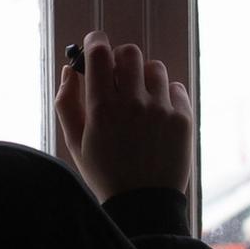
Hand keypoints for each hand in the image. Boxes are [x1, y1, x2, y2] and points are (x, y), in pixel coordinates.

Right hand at [54, 31, 193, 199]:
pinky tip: (156, 115)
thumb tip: (71, 69)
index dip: (96, 43)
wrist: (144, 205)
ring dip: (144, 77)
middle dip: (120, 60)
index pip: (100, 52)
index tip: (95, 47)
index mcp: (102, 108)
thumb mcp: (74, 142)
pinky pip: (175, 87)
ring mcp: (161, 110)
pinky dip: (165, 94)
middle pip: (129, 52)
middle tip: (118, 78)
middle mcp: (133, 103)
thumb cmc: (105, 173)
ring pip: (154, 67)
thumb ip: (67, 102)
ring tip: (140, 100)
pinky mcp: (182, 118)